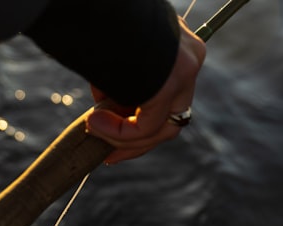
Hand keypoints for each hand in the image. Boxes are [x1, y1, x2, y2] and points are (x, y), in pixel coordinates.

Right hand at [85, 17, 206, 163]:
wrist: (101, 1)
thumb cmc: (101, 19)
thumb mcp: (118, 51)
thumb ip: (123, 79)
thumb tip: (105, 107)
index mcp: (180, 49)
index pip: (170, 96)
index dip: (141, 120)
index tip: (113, 130)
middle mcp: (190, 60)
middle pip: (171, 118)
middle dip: (136, 140)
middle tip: (107, 153)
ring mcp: (185, 72)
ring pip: (162, 127)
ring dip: (124, 137)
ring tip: (92, 129)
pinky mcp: (172, 83)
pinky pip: (147, 126)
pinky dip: (119, 132)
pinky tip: (93, 122)